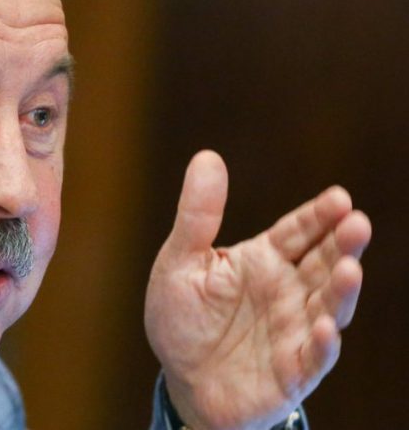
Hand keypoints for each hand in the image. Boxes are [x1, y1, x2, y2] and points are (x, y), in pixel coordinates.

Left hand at [144, 150, 369, 429]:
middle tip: (356, 224)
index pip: (299, 231)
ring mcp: (294, 331)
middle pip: (323, 262)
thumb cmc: (182, 317)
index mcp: (263, 260)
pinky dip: (321, 344)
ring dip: (341, 290)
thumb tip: (207, 155)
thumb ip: (197, 215)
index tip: (339, 197)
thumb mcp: (179, 261)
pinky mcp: (292, 371)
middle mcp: (287, 291)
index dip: (319, 215)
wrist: (180, 379)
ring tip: (349, 268)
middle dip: (342, 243)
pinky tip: (324, 328)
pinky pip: (312, 357)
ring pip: (328, 306)